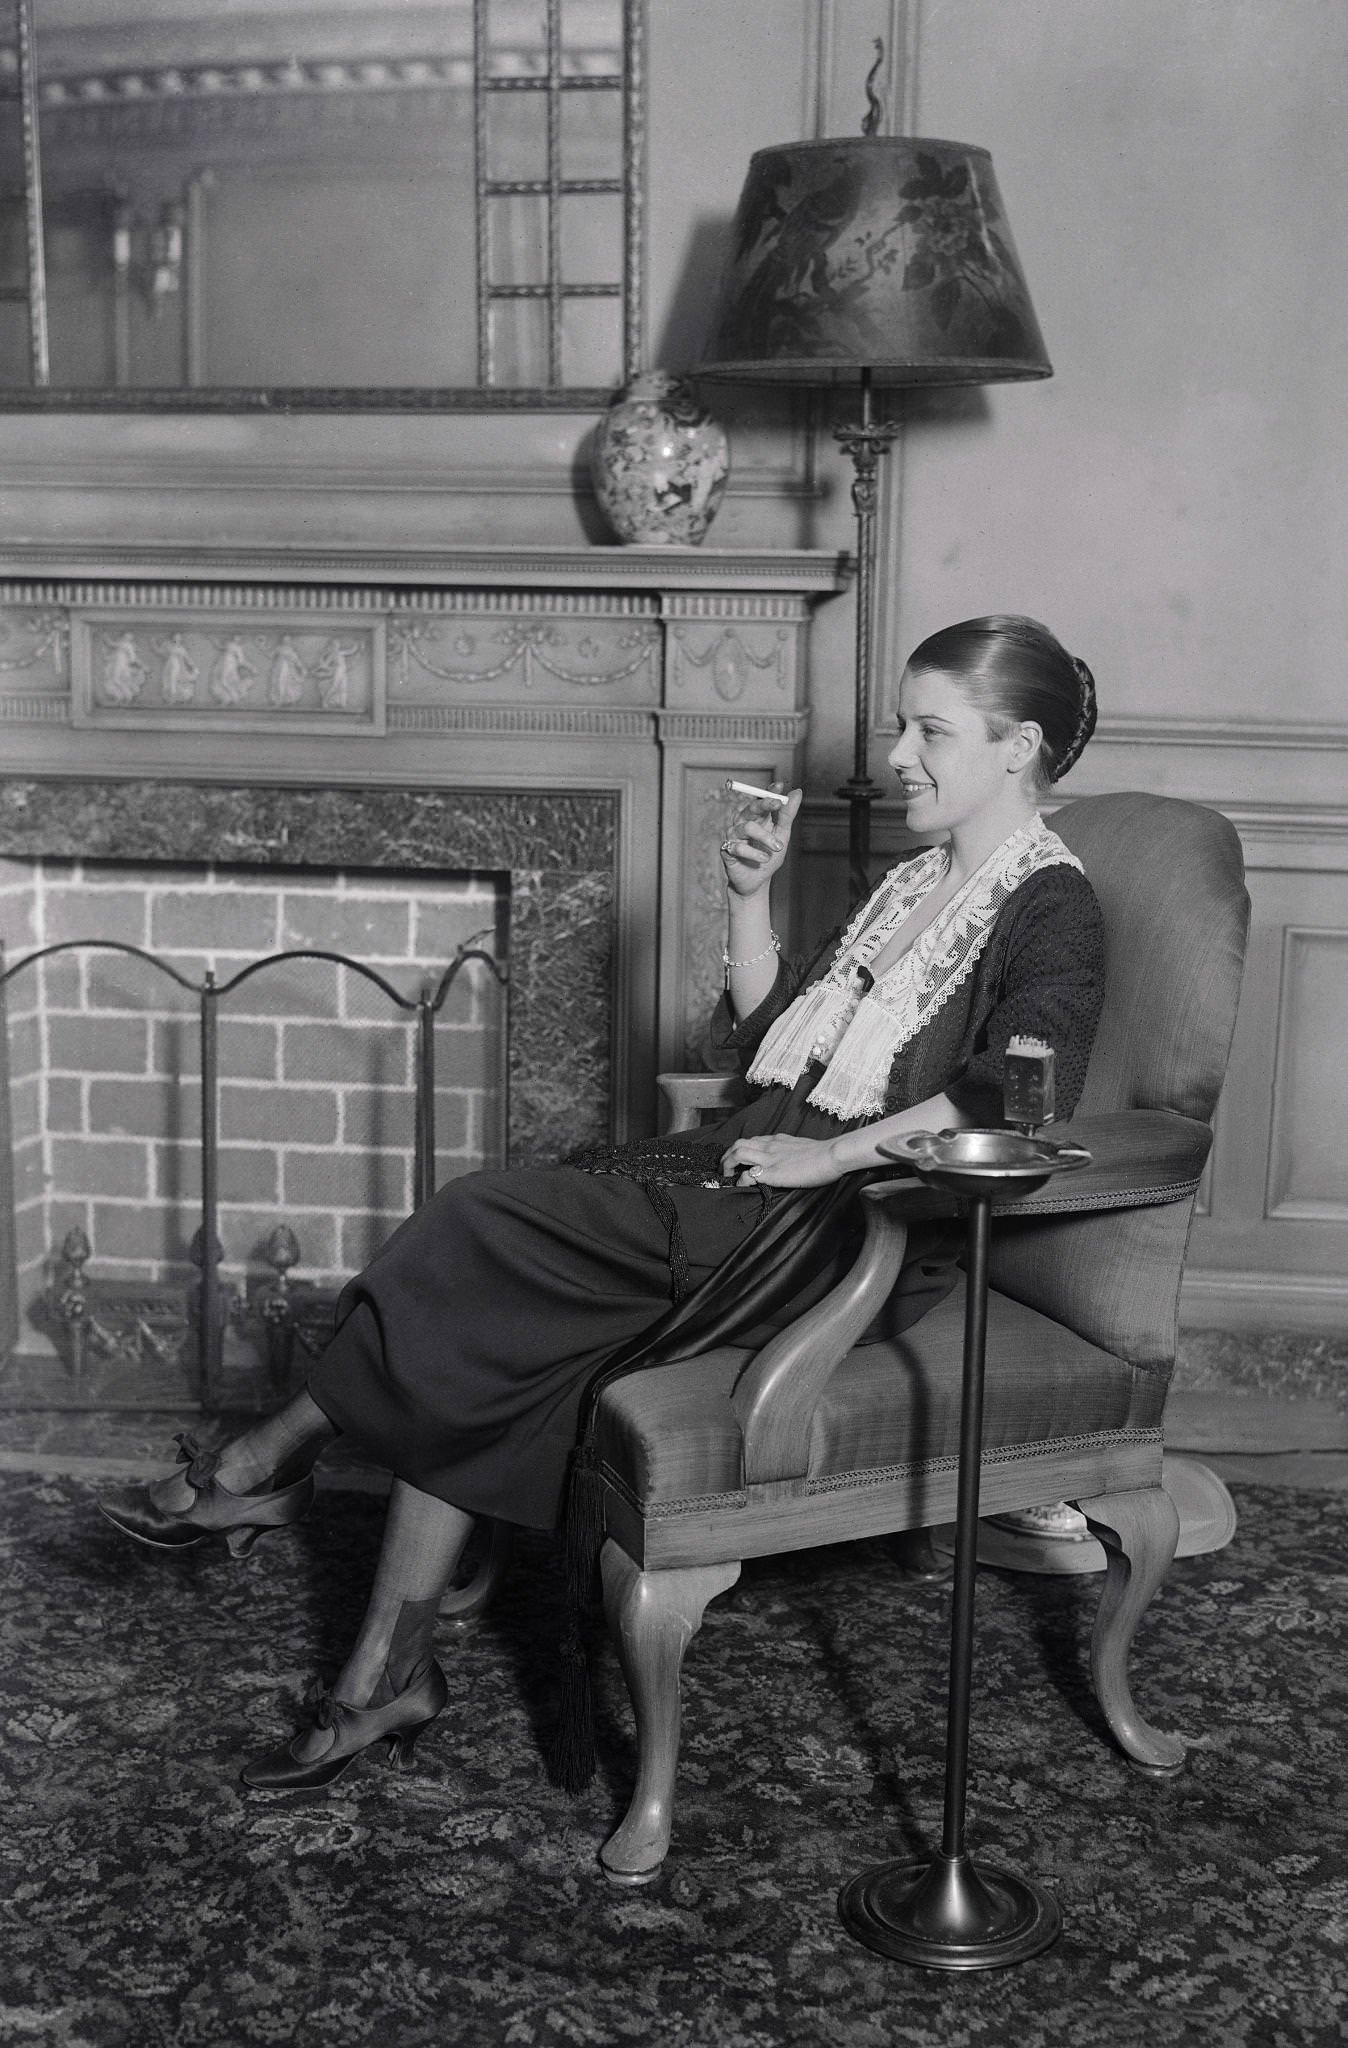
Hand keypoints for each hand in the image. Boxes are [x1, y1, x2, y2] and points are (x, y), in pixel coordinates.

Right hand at [720, 787, 802, 898]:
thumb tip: (797, 791)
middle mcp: (743, 822)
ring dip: (765, 837)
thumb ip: (787, 814)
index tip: (780, 785)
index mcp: (757, 816)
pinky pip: (739, 847)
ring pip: (747, 827)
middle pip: (751, 807)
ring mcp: (734, 835)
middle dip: (765, 804)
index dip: (770, 791)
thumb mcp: (783, 834)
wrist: (758, 881)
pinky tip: (764, 859)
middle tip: (778, 804)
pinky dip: (754, 853)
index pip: (762, 798)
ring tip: (778, 848)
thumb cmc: (769, 856)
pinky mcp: (727, 849)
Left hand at [720, 1133, 844, 1188]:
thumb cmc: (823, 1154)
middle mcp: (769, 1145)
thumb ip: (790, 1151)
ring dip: (727, 1165)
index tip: (739, 1159)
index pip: (752, 1140)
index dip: (741, 1150)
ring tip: (726, 1176)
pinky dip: (740, 1181)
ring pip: (737, 1153)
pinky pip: (747, 1175)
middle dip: (727, 1156)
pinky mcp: (772, 1172)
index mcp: (777, 1140)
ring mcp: (769, 1158)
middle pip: (738, 1144)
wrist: (832, 1155)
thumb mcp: (801, 1147)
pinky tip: (741, 1186)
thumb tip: (788, 1160)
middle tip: (725, 1168)